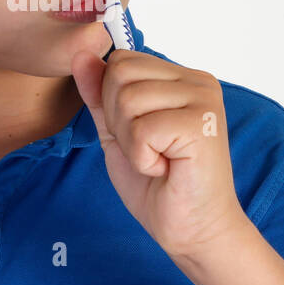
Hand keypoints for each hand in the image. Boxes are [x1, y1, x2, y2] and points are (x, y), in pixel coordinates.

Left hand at [71, 47, 246, 260]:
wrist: (192, 230)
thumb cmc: (158, 185)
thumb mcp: (117, 132)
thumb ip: (99, 94)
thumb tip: (80, 54)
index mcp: (182, 77)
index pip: (122, 61)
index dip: (112, 103)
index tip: (140, 136)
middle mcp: (198, 81)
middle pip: (120, 74)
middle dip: (119, 120)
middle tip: (149, 150)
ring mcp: (203, 100)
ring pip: (128, 100)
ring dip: (131, 142)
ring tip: (159, 159)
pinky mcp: (201, 124)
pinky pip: (142, 128)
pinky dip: (142, 157)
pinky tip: (166, 168)